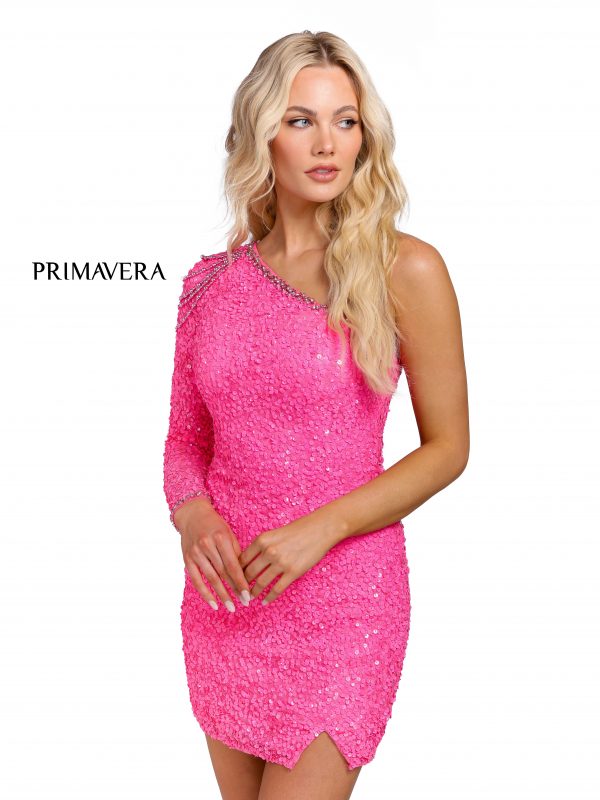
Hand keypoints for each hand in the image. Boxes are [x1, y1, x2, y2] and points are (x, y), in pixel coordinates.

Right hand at [176, 497, 251, 611]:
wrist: (192, 515)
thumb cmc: (215, 525)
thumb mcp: (229, 533)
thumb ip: (236, 552)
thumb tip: (245, 575)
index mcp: (220, 538)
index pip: (233, 565)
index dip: (241, 582)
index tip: (248, 595)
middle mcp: (207, 545)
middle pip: (223, 573)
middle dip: (234, 590)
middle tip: (244, 603)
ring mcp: (195, 553)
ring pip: (211, 578)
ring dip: (222, 595)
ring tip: (231, 606)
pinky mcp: (187, 559)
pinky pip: (196, 580)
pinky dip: (205, 593)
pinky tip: (213, 604)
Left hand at [238, 513, 339, 604]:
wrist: (320, 529)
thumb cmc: (297, 530)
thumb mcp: (274, 533)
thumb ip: (261, 546)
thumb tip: (248, 562)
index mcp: (262, 540)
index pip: (241, 560)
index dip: (235, 571)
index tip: (232, 579)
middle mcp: (269, 552)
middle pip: (249, 573)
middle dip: (242, 585)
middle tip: (238, 592)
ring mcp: (281, 563)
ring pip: (261, 583)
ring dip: (253, 593)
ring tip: (249, 598)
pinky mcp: (293, 572)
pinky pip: (277, 589)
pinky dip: (269, 597)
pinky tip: (264, 601)